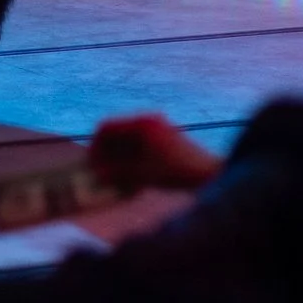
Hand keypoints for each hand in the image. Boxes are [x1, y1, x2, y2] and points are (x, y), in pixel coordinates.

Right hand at [89, 113, 222, 191]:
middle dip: (107, 155)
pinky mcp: (166, 140)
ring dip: (119, 159)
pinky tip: (134, 179)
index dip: (95, 146)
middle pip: (117, 134)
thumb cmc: (177, 173)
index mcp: (141, 124)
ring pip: (128, 142)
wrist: (210, 175)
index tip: (92, 166)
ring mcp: (158, 129)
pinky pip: (140, 146)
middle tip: (103, 176)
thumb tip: (97, 174)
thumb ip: (117, 173)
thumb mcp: (142, 175)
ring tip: (118, 180)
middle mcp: (149, 121)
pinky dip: (132, 160)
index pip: (107, 127)